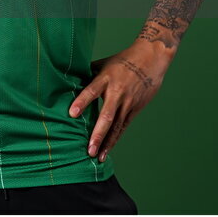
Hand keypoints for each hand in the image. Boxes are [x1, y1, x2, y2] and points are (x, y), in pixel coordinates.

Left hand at [69, 40, 172, 161]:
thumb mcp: (103, 64)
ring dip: (106, 143)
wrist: (150, 61)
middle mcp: (117, 93)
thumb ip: (87, 74)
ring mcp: (127, 103)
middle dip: (97, 134)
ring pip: (116, 126)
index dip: (81, 102)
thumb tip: (67, 80)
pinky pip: (123, 127)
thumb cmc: (121, 61)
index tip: (71, 114)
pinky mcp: (134, 110)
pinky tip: (107, 150)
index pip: (91, 91)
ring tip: (97, 156)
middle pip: (106, 116)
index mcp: (105, 79)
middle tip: (89, 149)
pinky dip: (115, 139)